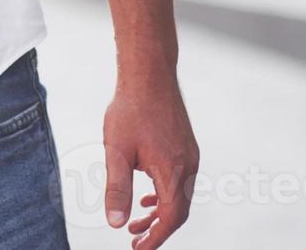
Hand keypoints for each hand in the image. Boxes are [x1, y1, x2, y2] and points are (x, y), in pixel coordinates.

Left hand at [103, 74, 198, 247]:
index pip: (170, 218)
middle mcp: (187, 165)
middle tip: (135, 240)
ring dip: (160, 212)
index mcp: (173, 170)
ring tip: (137, 221)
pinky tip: (146, 195)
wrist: (149, 74)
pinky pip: (179, 180)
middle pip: (178, 211)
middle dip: (157, 229)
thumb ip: (117, 189)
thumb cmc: (130, 109)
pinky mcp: (185, 145)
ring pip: (179, 195)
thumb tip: (116, 223)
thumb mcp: (116, 151)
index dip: (155, 238)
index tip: (138, 249)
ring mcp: (189, 154)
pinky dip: (164, 194)